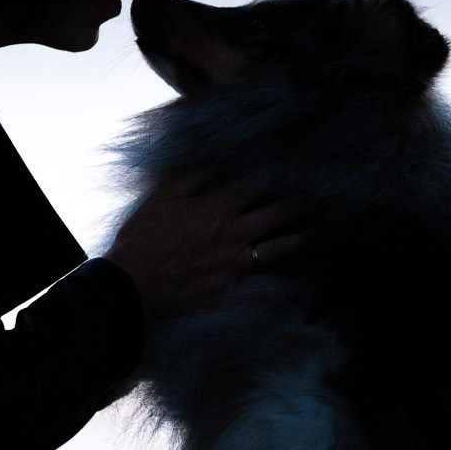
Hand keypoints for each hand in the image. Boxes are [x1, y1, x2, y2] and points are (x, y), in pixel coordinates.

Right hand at [105, 173, 306, 320]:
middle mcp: (234, 234)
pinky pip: (264, 289)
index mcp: (218, 208)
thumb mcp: (162, 196)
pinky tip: (297, 289)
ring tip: (315, 233)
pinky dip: (283, 289)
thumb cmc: (143, 237)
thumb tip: (219, 160)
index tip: (295, 168)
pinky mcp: (230, 290)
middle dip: (300, 204)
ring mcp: (235, 264)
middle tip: (318, 197)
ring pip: (278, 249)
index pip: (257, 185)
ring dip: (300, 239)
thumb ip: (193, 175)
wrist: (132, 284)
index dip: (278, 174)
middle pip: (278, 215)